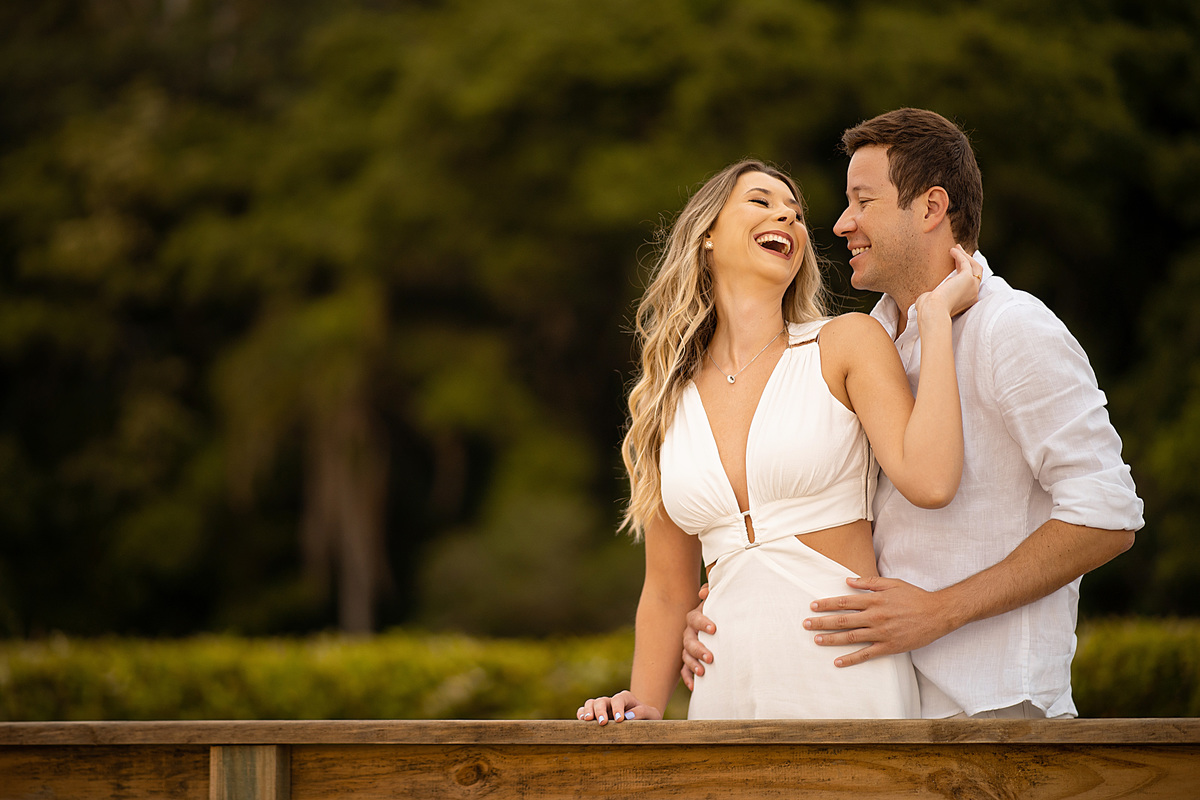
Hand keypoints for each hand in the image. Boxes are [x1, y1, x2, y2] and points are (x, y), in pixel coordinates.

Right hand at [576, 690, 661, 724]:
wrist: (643, 721)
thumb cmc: (648, 718)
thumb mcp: (652, 714)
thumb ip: (643, 712)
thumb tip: (628, 716)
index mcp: (626, 698)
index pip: (619, 699)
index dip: (618, 708)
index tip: (620, 720)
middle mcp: (612, 701)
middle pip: (602, 700)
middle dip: (600, 711)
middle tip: (602, 723)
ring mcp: (602, 707)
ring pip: (591, 703)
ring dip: (587, 711)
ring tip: (587, 721)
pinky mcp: (595, 715)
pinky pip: (583, 711)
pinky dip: (581, 714)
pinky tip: (581, 722)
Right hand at [680, 584, 713, 690]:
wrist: (720, 625)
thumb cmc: (720, 611)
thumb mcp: (718, 601)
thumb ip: (712, 593)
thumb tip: (704, 593)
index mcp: (696, 617)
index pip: (694, 618)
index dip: (702, 623)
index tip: (714, 629)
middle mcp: (689, 632)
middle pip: (689, 640)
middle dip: (699, 649)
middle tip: (711, 658)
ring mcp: (688, 647)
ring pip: (686, 655)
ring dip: (693, 664)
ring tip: (703, 672)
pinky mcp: (690, 660)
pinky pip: (685, 670)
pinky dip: (688, 677)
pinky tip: (694, 686)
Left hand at [803, 576, 954, 666]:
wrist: (937, 614)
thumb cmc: (914, 596)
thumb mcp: (892, 583)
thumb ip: (869, 582)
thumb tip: (847, 580)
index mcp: (874, 600)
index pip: (844, 602)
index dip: (826, 604)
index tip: (812, 606)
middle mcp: (875, 616)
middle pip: (843, 620)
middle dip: (822, 622)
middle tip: (805, 624)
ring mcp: (881, 633)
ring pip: (851, 637)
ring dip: (831, 639)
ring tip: (816, 640)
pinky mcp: (889, 647)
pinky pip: (866, 654)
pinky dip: (851, 659)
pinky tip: (837, 662)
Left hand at [918, 244, 980, 319]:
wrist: (933, 311)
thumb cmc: (929, 310)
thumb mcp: (934, 302)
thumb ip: (935, 296)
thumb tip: (928, 293)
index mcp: (967, 301)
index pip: (970, 282)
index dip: (965, 270)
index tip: (957, 262)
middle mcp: (973, 294)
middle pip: (975, 272)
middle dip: (967, 260)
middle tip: (958, 250)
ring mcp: (972, 287)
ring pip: (973, 266)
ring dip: (965, 255)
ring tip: (955, 247)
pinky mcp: (968, 279)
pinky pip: (966, 262)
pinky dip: (959, 255)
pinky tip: (952, 250)